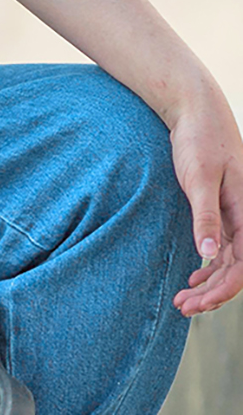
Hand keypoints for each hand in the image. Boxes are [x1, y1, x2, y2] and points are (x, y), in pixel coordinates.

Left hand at [168, 82, 242, 315]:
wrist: (196, 111)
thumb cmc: (199, 140)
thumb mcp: (199, 178)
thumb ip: (205, 216)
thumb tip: (208, 255)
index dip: (223, 289)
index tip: (197, 301)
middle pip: (237, 270)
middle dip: (213, 293)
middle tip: (182, 306)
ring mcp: (236, 215)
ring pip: (230, 261)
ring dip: (210, 282)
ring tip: (184, 299)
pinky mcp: (223, 209)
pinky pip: (223, 248)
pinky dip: (210, 264)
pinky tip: (195, 275)